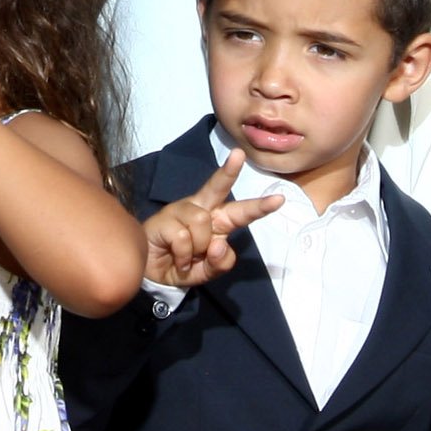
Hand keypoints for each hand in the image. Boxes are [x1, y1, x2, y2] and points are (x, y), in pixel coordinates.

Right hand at [139, 151, 283, 288]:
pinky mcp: (164, 218)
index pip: (240, 212)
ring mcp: (181, 211)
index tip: (280, 199)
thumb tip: (220, 245)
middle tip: (239, 155)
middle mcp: (200, 210)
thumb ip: (220, 263)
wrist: (151, 275)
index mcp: (216, 221)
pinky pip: (183, 237)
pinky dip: (183, 255)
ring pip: (203, 222)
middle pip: (217, 187)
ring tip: (187, 257)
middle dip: (228, 171)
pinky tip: (174, 256)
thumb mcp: (207, 272)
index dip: (259, 206)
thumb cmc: (181, 265)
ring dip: (198, 248)